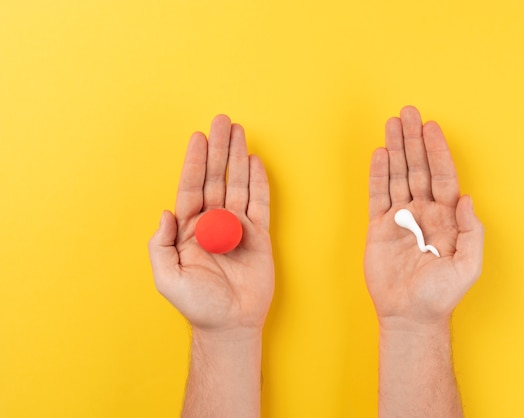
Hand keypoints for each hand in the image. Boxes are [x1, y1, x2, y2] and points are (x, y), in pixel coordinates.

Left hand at [148, 115, 273, 333]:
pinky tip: (255, 162)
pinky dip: (259, 182)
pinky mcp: (259, 235)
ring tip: (239, 132)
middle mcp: (213, 223)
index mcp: (189, 229)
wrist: (230, 322)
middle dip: (219, 149)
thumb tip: (166, 213)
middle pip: (216, 178)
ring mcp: (237, 227)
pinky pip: (260, 203)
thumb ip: (160, 245)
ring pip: (238, 184)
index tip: (198, 137)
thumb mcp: (168, 278)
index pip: (192, 188)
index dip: (195, 163)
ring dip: (238, 157)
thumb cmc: (197, 304)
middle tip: (222, 121)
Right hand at [364, 106, 483, 330]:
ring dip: (395, 149)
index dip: (437, 151)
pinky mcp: (378, 227)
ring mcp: (400, 218)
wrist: (410, 315)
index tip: (431, 127)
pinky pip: (377, 194)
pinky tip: (379, 153)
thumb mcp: (467, 267)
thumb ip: (472, 232)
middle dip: (413, 140)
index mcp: (446, 218)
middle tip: (408, 111)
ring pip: (397, 175)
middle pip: (418, 168)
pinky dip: (377, 173)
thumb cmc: (441, 294)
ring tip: (392, 123)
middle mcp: (423, 212)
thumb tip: (468, 198)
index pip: (442, 176)